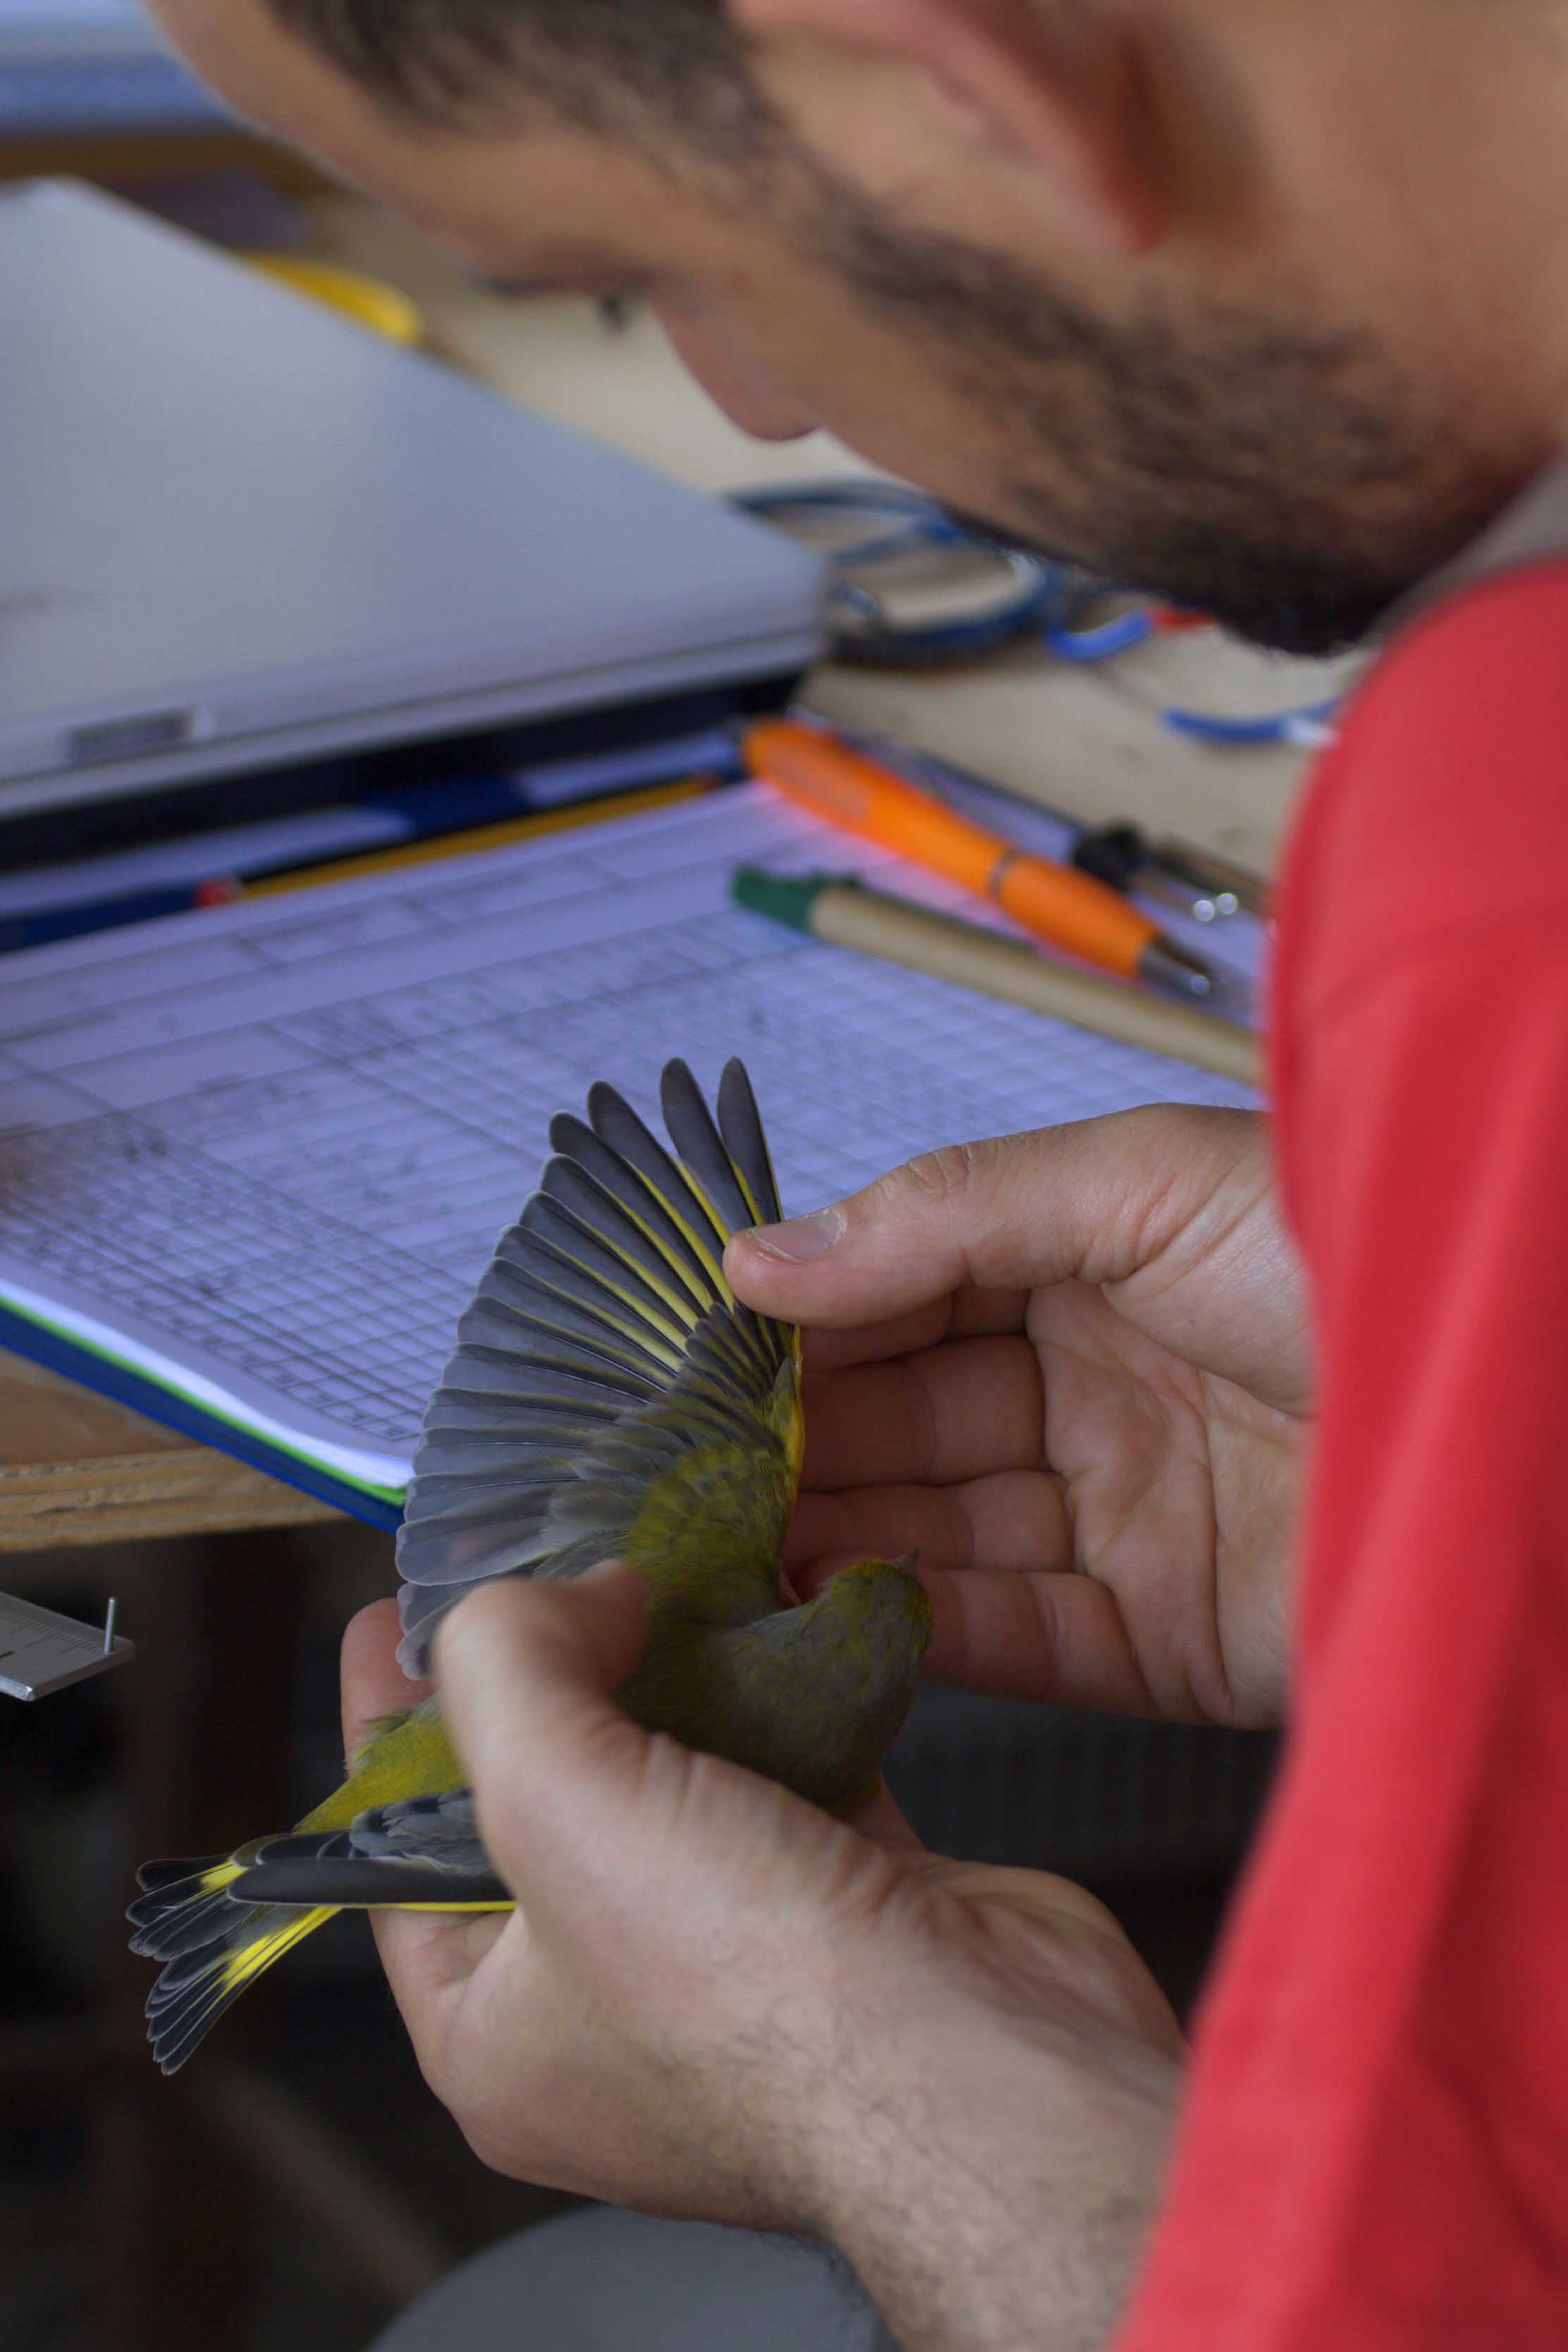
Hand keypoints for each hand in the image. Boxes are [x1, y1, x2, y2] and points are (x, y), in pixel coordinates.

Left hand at [344, 1576, 1180, 2347]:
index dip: (388, 1725)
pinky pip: (790, 1776)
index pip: (394, 1856)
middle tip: (547, 1560)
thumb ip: (507, 1666)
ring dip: (672, 1673)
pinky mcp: (844, 1908)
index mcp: (494, 2034)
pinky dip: (785, 1696)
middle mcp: (605, 2012)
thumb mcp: (553, 1801)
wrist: (985, 2066)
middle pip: (542, 1807)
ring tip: (658, 1556)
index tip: (393, 1610)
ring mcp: (733, 1964)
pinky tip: (777, 1604)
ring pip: (673, 1783)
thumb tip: (569, 1593)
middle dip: (548, 1681)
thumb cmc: (745, 1983)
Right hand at [727, 1106, 1308, 1728]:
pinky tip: (830, 1613)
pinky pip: (1017, 1636)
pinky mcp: (1164, 1639)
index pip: (906, 1289)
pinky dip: (920, 1629)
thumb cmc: (1357, 1251)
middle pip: (908, 1421)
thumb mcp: (1143, 1181)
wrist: (1527, 1416)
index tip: (692, 1353)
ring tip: (722, 1550)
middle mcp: (1097, 1387)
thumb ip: (947, 1215)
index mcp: (1091, 1259)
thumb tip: (757, 1255)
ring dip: (834, 1541)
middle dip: (797, 1443)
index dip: (802, 1319)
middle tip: (680, 1472)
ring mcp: (1127, 1517)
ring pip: (941, 1535)